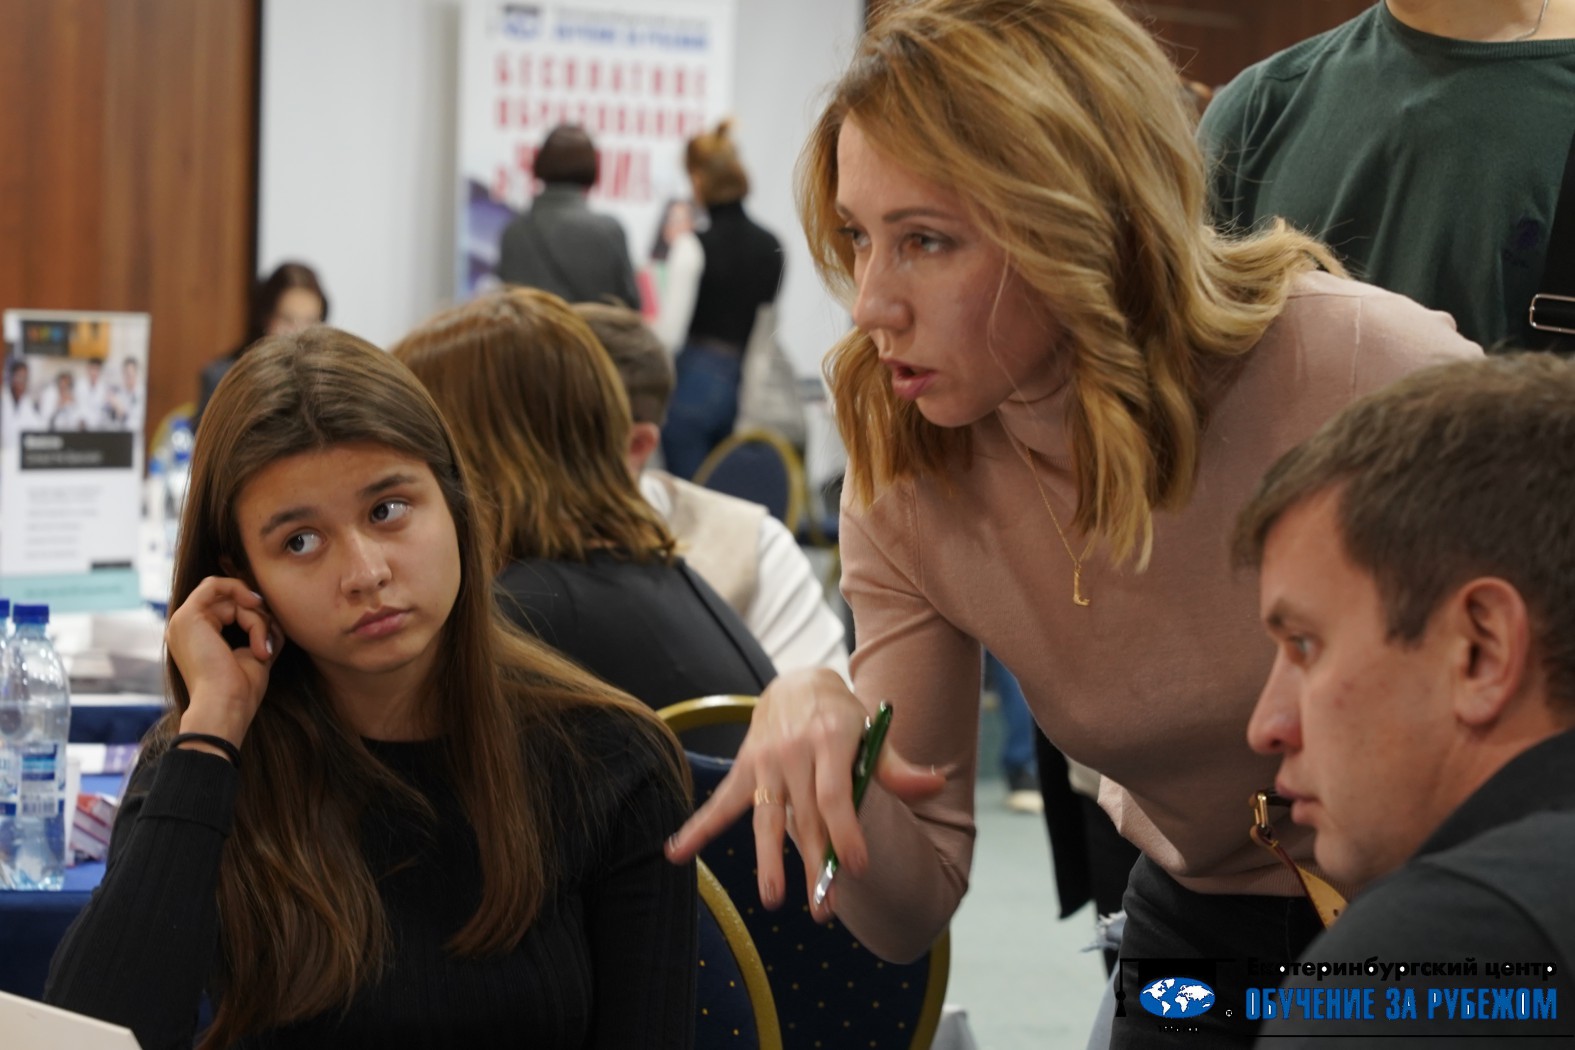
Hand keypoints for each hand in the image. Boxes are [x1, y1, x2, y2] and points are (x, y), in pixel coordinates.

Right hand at [165, 576, 282, 748]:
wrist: (225, 707)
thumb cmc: (240, 690)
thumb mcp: (254, 653)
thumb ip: (257, 630)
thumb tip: (268, 611)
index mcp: (197, 639)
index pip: (229, 608)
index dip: (255, 616)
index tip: (273, 634)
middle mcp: (185, 629)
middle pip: (231, 602)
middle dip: (258, 618)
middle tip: (268, 645)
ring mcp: (182, 622)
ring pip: (230, 598)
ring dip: (255, 619)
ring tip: (261, 649)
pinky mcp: (187, 616)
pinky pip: (216, 585)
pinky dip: (239, 590)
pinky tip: (254, 604)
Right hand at [664, 668, 945, 918]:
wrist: (797, 682)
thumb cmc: (843, 715)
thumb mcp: (873, 729)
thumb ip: (898, 765)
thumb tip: (936, 785)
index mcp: (830, 739)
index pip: (836, 795)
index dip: (846, 833)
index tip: (857, 868)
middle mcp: (793, 751)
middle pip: (805, 818)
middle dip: (815, 865)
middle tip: (826, 911)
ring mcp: (764, 762)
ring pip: (766, 820)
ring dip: (769, 862)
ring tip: (772, 900)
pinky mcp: (743, 770)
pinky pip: (720, 803)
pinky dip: (697, 828)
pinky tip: (675, 853)